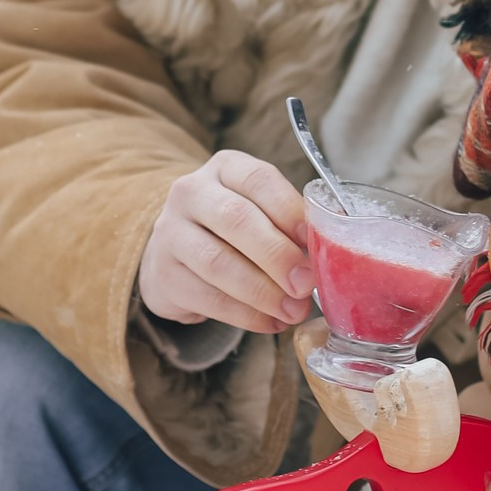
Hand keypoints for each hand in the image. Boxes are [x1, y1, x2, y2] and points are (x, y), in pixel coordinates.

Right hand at [137, 152, 314, 333]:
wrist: (176, 254)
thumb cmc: (232, 230)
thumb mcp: (258, 210)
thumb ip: (288, 224)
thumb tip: (326, 254)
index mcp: (225, 168)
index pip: (257, 179)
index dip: (288, 209)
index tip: (313, 239)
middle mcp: (191, 194)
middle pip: (235, 219)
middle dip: (277, 255)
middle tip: (305, 284)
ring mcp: (171, 234)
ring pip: (217, 262)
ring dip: (262, 292)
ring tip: (293, 309)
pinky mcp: (164, 276)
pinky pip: (208, 298)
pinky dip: (246, 315)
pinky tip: (271, 322)